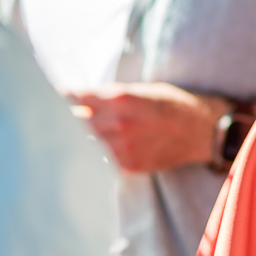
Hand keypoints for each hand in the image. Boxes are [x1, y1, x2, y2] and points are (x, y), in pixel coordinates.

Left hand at [66, 82, 231, 173]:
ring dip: (82, 137)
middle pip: (75, 122)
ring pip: (86, 142)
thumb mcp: (144, 89)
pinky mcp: (128, 166)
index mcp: (121, 98)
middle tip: (58, 114)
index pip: (76, 97)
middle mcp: (118, 124)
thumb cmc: (175, 103)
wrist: (203, 130)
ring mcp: (122, 148)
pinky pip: (102, 158)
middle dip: (68, 117)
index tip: (52, 95)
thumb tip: (80, 100)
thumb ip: (111, 95)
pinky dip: (100, 151)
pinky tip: (107, 144)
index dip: (62, 96)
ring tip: (83, 132)